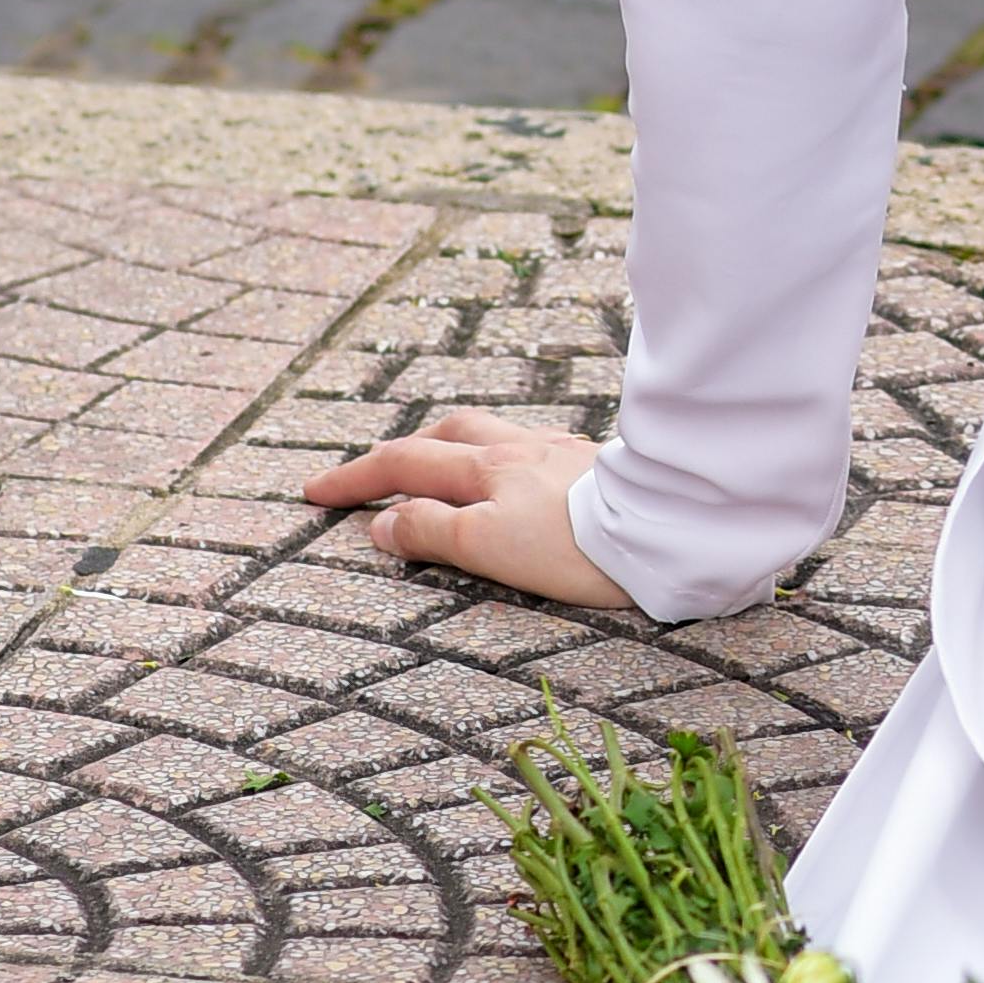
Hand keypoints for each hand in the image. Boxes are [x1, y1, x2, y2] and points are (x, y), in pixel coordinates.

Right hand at [306, 407, 636, 611]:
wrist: (670, 525)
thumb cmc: (580, 547)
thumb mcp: (489, 546)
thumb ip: (432, 531)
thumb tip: (381, 523)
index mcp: (486, 471)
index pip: (403, 467)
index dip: (354, 478)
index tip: (313, 491)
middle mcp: (518, 451)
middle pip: (442, 438)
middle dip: (393, 455)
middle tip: (361, 474)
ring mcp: (558, 453)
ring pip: (486, 435)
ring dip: (446, 445)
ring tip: (429, 462)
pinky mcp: (592, 465)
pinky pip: (527, 448)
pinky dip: (497, 454)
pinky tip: (510, 470)